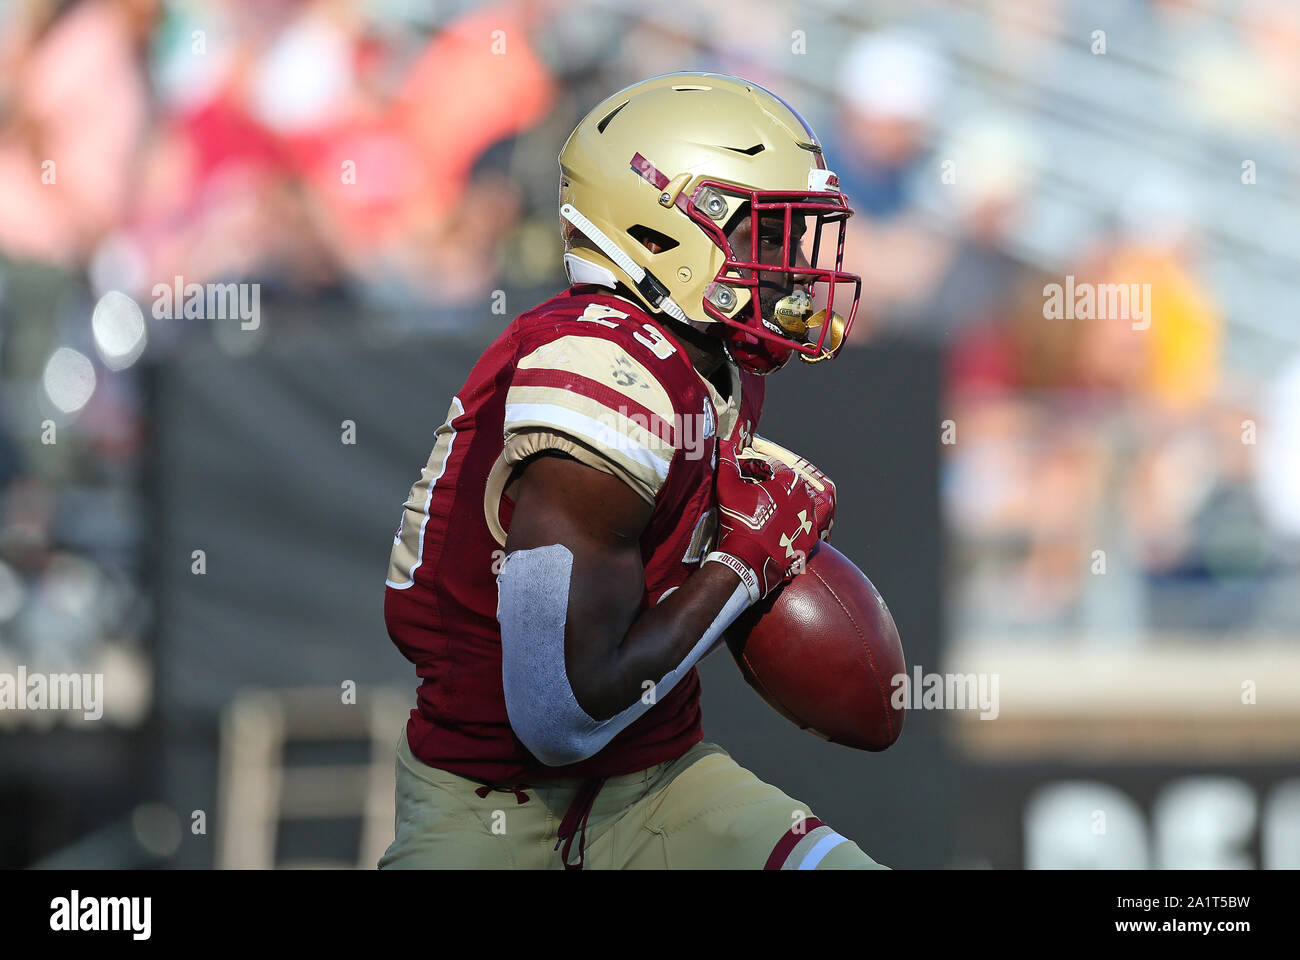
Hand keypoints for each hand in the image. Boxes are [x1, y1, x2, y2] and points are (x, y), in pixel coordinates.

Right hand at [710, 438, 821, 600]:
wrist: (748, 560)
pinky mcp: (809, 544)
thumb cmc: (739, 521)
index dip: (755, 470)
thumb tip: (723, 444)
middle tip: (753, 497)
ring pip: (799, 508)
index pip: (773, 468)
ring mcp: (810, 523)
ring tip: (767, 515)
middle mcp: (807, 500)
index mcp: (791, 482)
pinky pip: (803, 531)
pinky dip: (792, 529)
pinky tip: (777, 532)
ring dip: (785, 508)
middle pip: (788, 488)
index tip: (743, 477)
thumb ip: (727, 463)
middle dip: (772, 489)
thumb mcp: (728, 488)